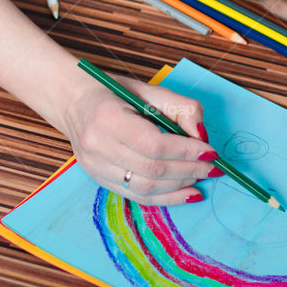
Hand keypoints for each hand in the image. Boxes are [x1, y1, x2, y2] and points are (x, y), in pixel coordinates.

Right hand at [64, 72, 218, 203]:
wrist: (73, 102)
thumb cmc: (111, 92)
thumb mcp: (147, 89)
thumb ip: (180, 108)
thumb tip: (202, 136)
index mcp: (107, 118)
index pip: (155, 145)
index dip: (187, 152)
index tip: (211, 152)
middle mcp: (97, 146)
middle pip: (153, 169)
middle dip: (189, 170)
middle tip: (213, 167)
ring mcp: (95, 167)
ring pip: (146, 187)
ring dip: (180, 185)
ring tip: (202, 177)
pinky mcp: (98, 180)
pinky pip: (137, 196)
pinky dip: (166, 198)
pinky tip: (187, 193)